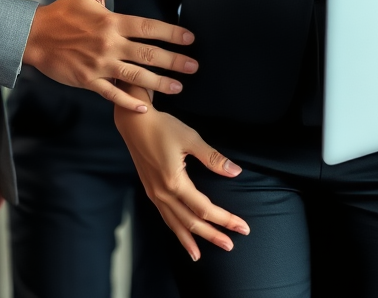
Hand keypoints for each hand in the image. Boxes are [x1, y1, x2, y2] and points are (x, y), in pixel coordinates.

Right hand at [22, 0, 197, 112]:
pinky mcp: (87, 80)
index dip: (172, 33)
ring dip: (159, 83)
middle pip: (148, 54)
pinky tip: (145, 107)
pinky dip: (128, 101)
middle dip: (174, 61)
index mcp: (112, 21)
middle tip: (193, 67)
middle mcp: (109, 44)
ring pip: (135, 76)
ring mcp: (99, 64)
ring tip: (178, 87)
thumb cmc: (63, 11)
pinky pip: (111, 94)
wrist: (34, 35)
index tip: (190, 39)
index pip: (149, 27)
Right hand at [115, 91, 248, 260]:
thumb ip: (213, 158)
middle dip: (213, 235)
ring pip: (176, 224)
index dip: (225, 219)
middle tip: (231, 245)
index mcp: (175, 182)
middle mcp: (163, 193)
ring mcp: (155, 195)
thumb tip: (235, 172)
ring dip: (192, 239)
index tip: (242, 226)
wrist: (135, 123)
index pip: (205, 208)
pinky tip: (182, 236)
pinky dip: (176, 231)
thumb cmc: (163, 127)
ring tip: (202, 254)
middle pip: (191, 222)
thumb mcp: (191, 139)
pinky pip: (165, 218)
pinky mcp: (150, 192)